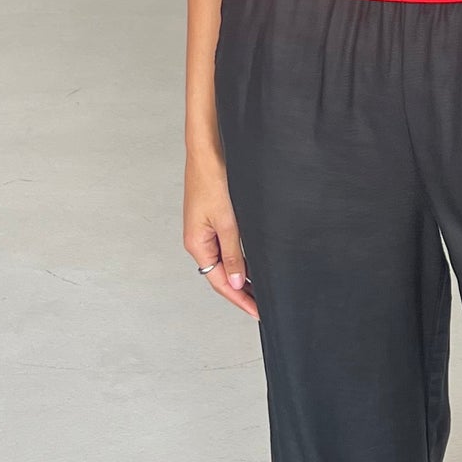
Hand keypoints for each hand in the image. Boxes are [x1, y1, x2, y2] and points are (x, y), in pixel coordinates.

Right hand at [184, 152, 258, 315]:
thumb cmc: (213, 179)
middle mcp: (199, 240)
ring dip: (242, 276)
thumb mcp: (228, 222)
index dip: (240, 299)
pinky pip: (226, 246)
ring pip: (225, 261)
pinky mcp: (213, 219)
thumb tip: (237, 283)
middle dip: (242, 292)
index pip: (220, 282)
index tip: (258, 312)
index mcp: (197, 244)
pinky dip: (240, 259)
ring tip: (262, 290)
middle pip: (222, 275)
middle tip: (263, 306)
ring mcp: (205, 230)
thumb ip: (234, 254)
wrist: (209, 150)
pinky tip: (253, 264)